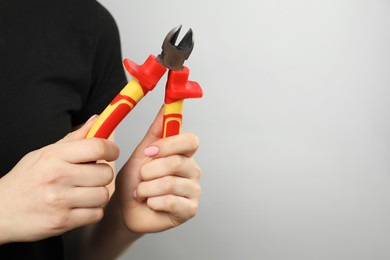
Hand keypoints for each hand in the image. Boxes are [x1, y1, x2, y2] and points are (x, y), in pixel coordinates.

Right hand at [0, 116, 118, 243]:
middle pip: (106, 173)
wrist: (0, 211)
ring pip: (103, 195)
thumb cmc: (25, 181)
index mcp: (54, 156)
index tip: (111, 153)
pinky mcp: (62, 221)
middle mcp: (57, 176)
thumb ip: (74, 139)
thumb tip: (97, 120)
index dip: (112, 149)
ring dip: (98, 195)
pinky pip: (97, 214)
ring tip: (84, 192)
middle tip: (92, 176)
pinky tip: (79, 206)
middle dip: (103, 175)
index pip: (97, 147)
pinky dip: (92, 211)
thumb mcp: (44, 154)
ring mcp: (60, 200)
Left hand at [115, 108, 200, 233]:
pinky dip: (152, 202)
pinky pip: (171, 202)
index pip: (191, 140)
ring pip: (169, 183)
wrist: (125, 209)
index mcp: (184, 153)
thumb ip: (156, 130)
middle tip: (141, 177)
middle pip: (176, 162)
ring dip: (146, 189)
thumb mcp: (142, 152)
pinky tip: (150, 203)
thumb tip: (165, 106)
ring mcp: (193, 190)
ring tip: (142, 192)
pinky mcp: (190, 209)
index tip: (149, 152)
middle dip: (148, 171)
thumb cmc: (134, 181)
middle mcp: (193, 169)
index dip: (169, 145)